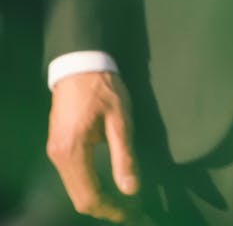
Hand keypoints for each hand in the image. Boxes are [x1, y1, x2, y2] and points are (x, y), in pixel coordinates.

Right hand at [47, 72, 139, 222]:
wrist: (80, 66)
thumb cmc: (104, 89)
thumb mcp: (120, 120)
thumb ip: (124, 155)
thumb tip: (131, 188)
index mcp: (73, 151)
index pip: (89, 195)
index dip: (111, 210)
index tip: (132, 214)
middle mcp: (58, 156)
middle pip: (79, 197)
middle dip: (105, 209)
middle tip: (131, 212)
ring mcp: (55, 152)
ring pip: (74, 189)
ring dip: (98, 199)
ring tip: (124, 202)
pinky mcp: (58, 147)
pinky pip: (73, 177)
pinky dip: (90, 187)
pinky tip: (109, 186)